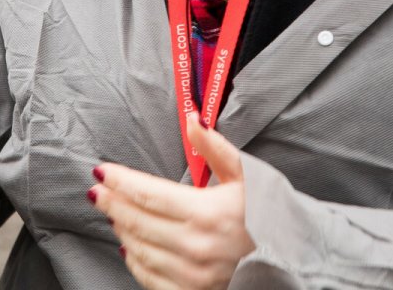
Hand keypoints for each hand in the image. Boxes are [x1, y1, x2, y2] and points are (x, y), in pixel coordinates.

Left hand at [90, 113, 255, 289]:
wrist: (293, 260)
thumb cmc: (270, 215)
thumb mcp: (247, 176)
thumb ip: (215, 148)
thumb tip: (193, 119)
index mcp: (207, 213)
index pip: (148, 193)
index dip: (120, 181)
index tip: (102, 171)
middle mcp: (196, 247)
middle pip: (137, 220)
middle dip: (113, 203)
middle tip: (99, 191)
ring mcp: (193, 275)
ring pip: (139, 249)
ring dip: (122, 229)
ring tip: (115, 214)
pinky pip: (150, 279)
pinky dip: (135, 261)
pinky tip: (130, 247)